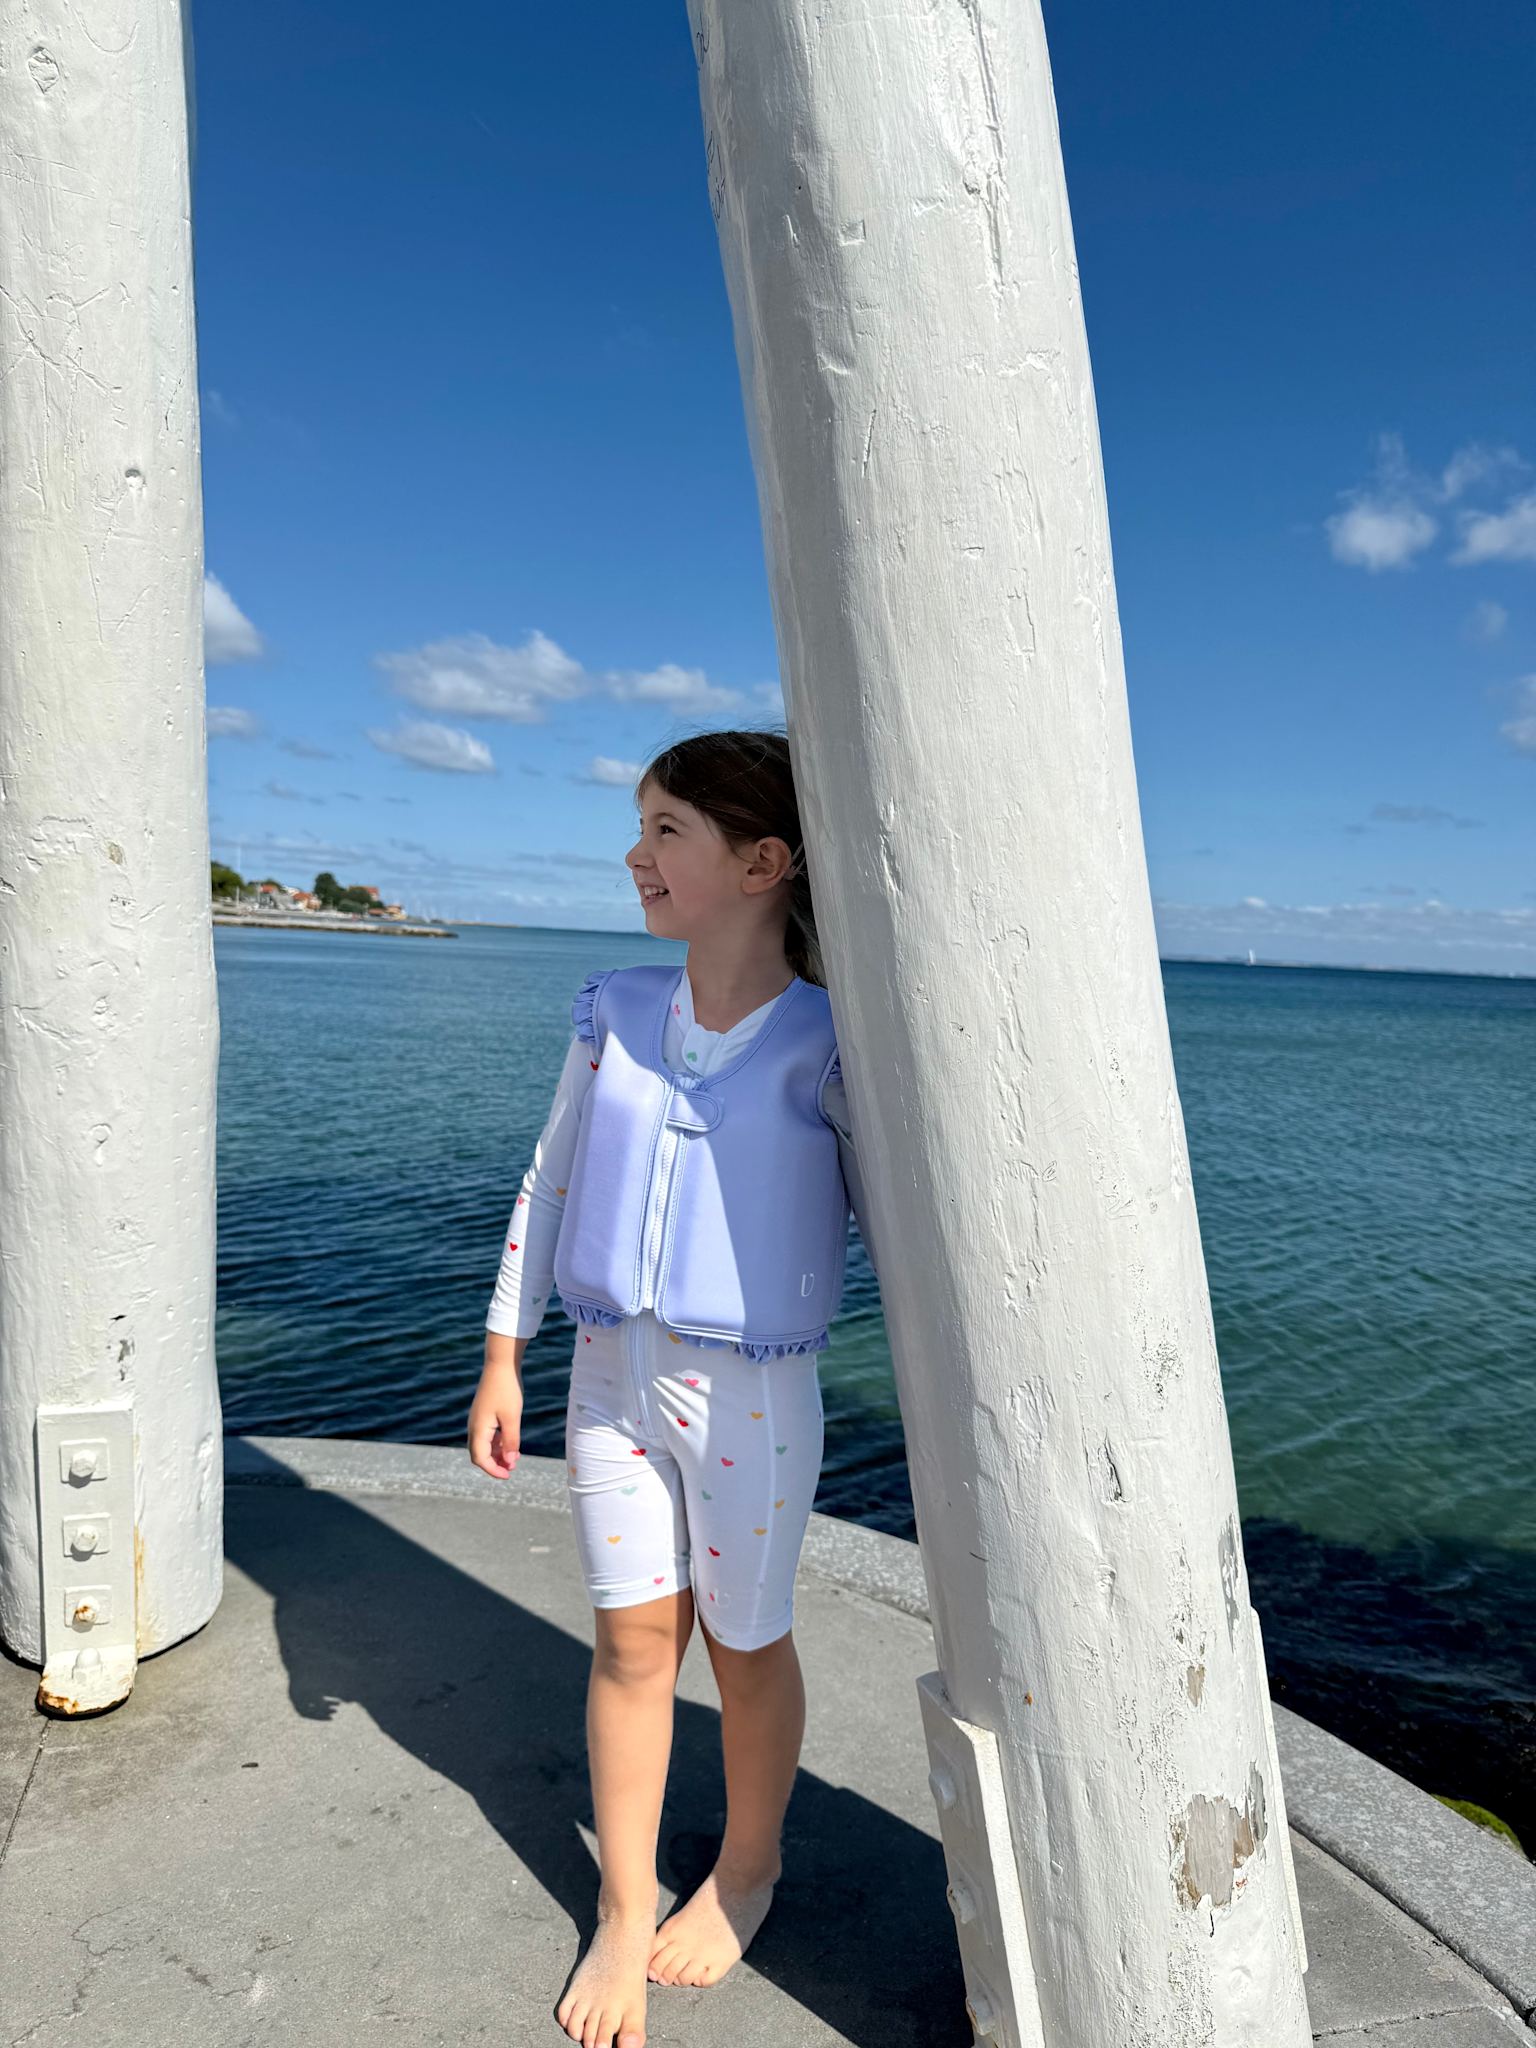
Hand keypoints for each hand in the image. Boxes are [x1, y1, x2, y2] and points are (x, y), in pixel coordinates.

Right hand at [468, 1349, 524, 1478]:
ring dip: (497, 1454)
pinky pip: (488, 1435)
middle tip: (512, 1469)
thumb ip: (511, 1441)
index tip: (508, 1475)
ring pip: (484, 1445)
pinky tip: (511, 1444)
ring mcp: (478, 1420)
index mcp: (478, 1428)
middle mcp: (474, 1426)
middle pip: (479, 1454)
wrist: (501, 1365)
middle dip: (495, 1464)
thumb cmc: (507, 1390)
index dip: (493, 1470)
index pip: (480, 1458)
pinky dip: (498, 1443)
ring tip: (515, 1458)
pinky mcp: (484, 1414)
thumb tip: (510, 1463)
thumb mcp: (512, 1418)